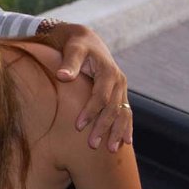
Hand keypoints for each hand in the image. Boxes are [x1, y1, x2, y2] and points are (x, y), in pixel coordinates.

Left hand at [44, 22, 130, 151]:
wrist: (86, 39)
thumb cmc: (76, 45)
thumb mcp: (72, 49)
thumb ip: (69, 62)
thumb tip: (63, 75)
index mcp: (108, 72)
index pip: (101, 97)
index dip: (90, 112)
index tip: (78, 126)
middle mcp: (119, 81)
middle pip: (113, 109)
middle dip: (103, 128)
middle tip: (92, 146)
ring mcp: (121, 88)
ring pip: (122, 113)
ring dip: (117, 132)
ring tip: (110, 149)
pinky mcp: (119, 93)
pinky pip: (126, 112)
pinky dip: (126, 127)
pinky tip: (125, 142)